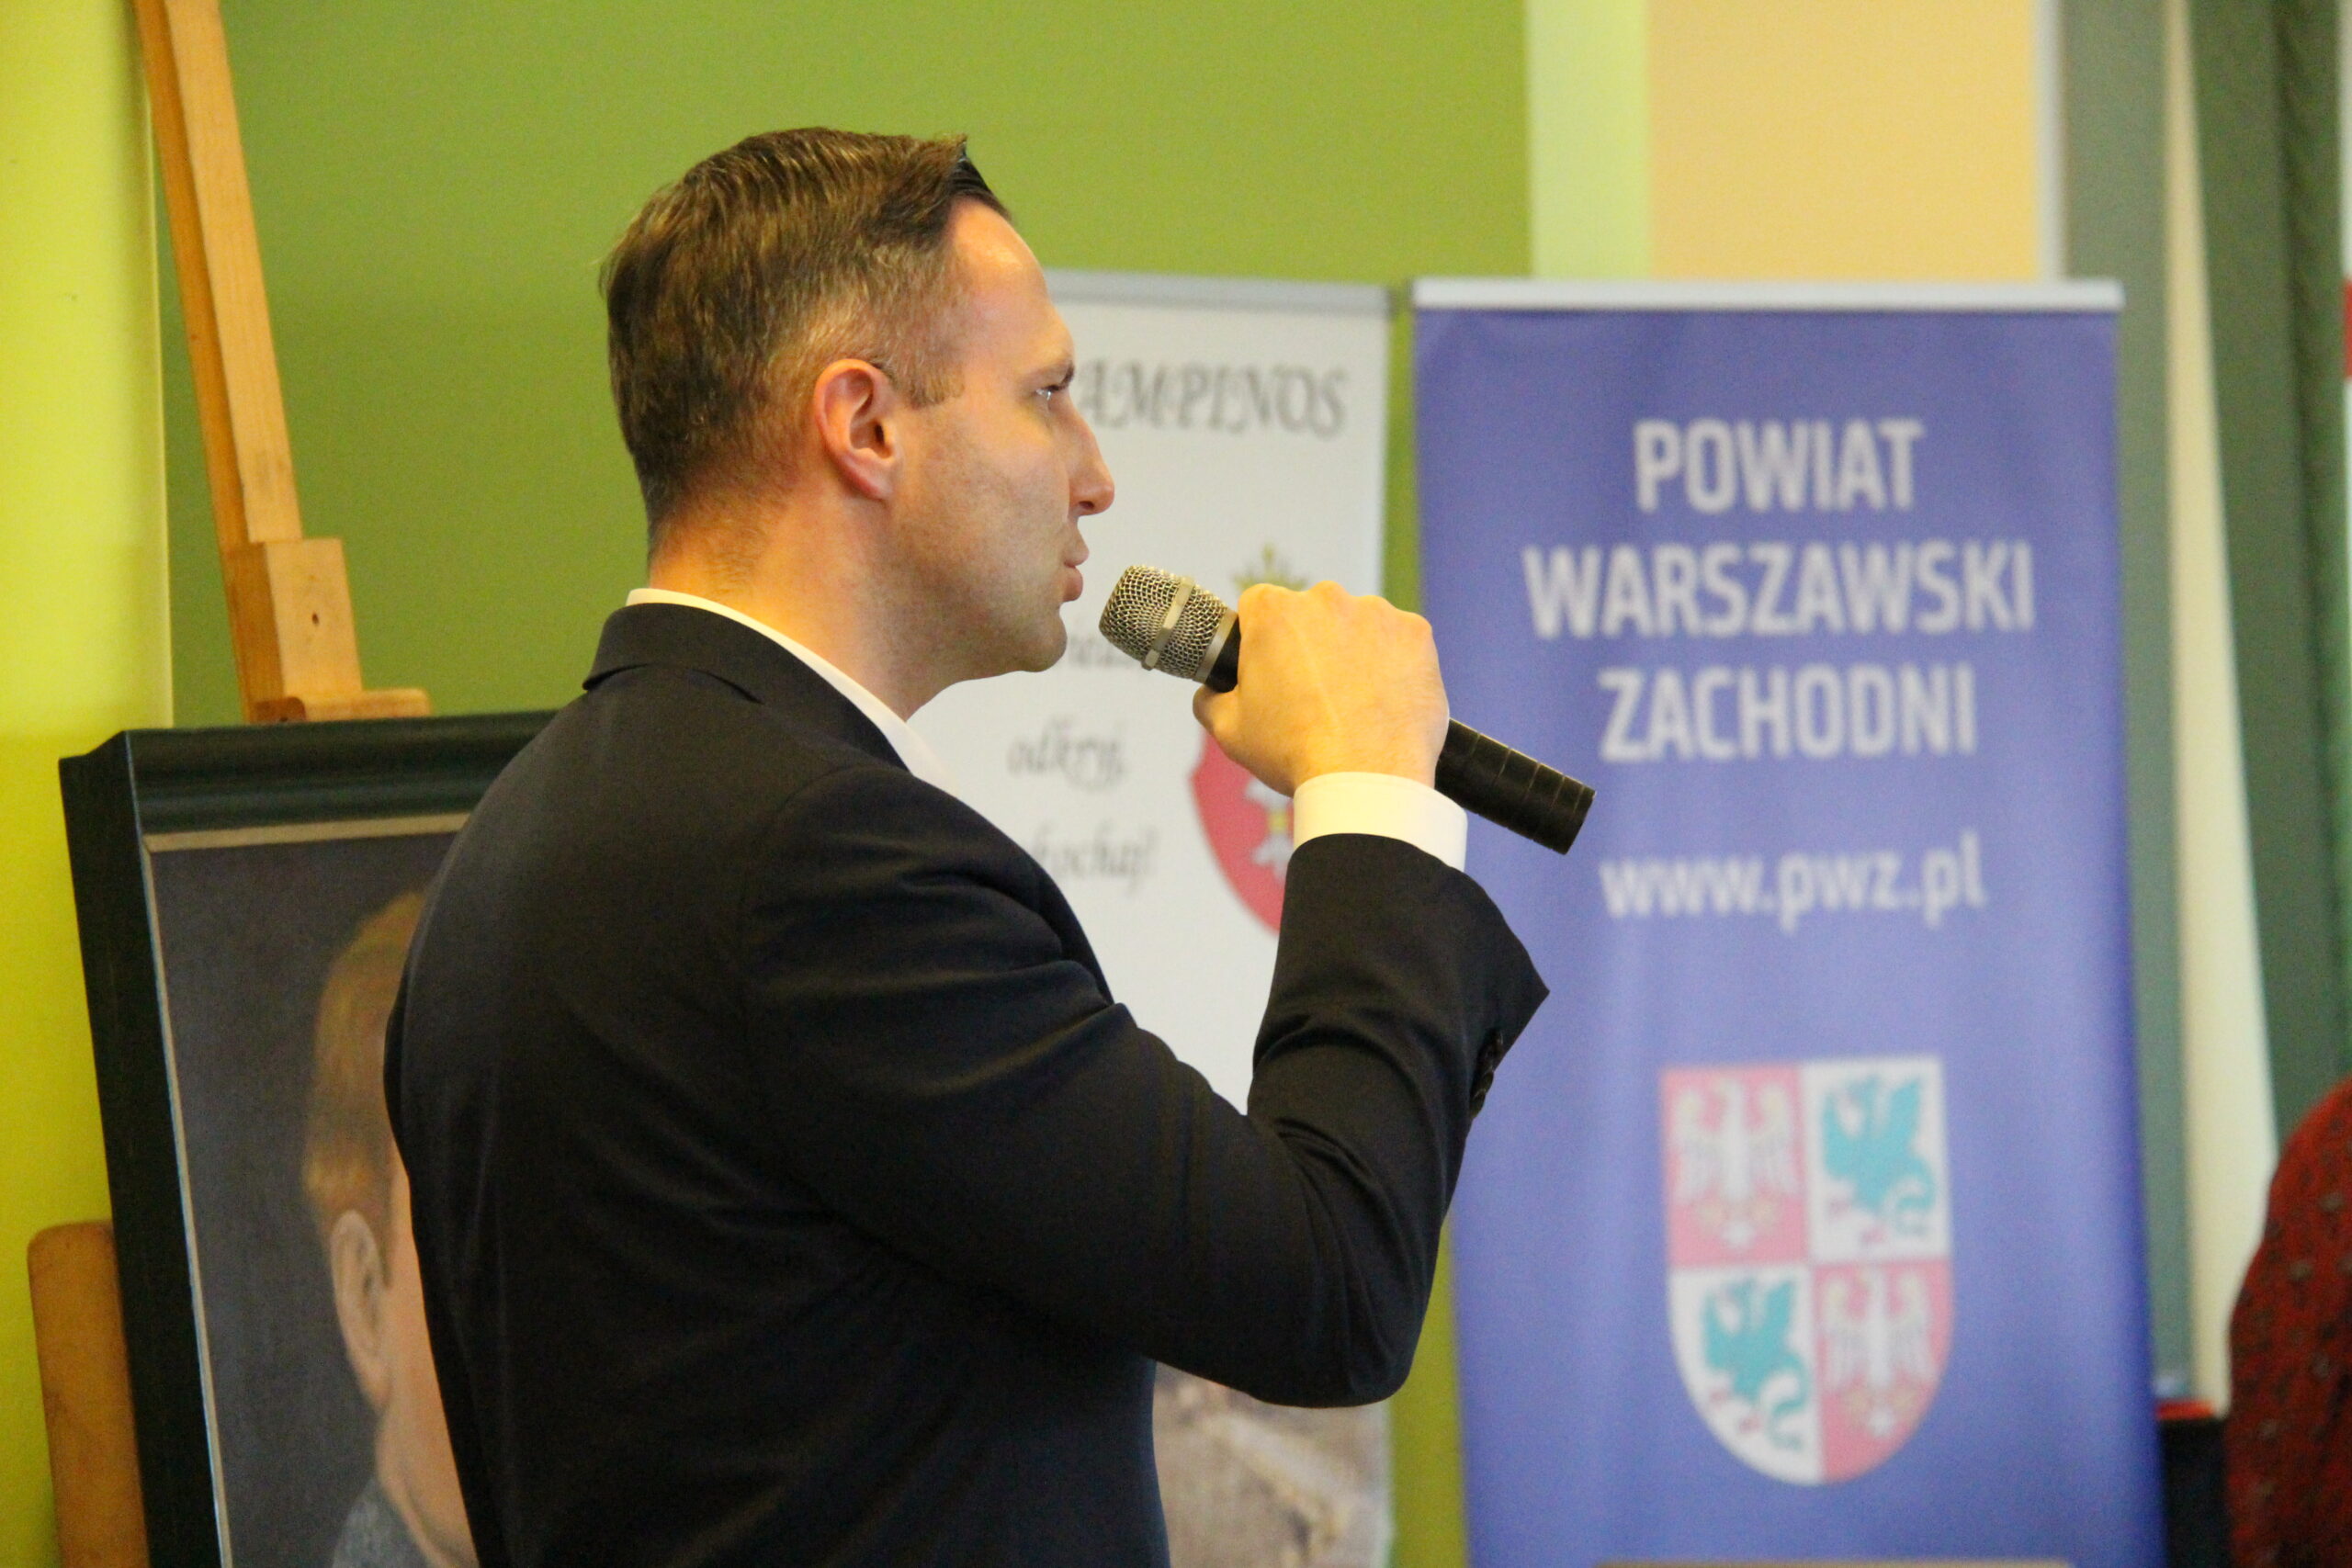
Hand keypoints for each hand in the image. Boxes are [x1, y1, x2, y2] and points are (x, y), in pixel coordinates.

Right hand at [1192, 581, 1448, 796]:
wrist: (1366, 780)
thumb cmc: (1294, 754)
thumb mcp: (1229, 731)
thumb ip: (1210, 699)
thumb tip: (1211, 691)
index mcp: (1273, 612)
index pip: (1258, 606)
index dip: (1261, 638)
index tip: (1272, 669)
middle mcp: (1325, 598)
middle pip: (1311, 613)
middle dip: (1310, 645)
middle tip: (1313, 695)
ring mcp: (1376, 613)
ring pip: (1357, 626)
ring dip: (1353, 652)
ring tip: (1353, 704)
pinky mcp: (1417, 634)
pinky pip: (1400, 642)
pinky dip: (1393, 664)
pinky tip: (1384, 700)